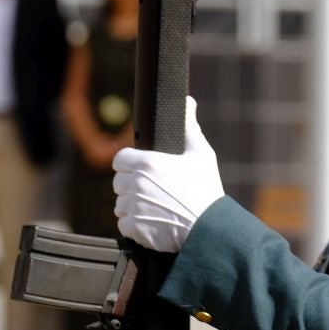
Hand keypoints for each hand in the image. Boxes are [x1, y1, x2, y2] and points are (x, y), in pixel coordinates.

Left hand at [112, 98, 225, 253]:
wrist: (210, 228)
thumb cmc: (207, 190)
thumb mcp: (201, 154)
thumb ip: (189, 127)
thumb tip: (188, 102)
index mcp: (148, 162)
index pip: (119, 159)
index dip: (130, 165)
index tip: (144, 172)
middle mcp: (136, 183)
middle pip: (118, 182)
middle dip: (132, 186)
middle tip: (156, 192)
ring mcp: (133, 206)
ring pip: (120, 204)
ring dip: (133, 206)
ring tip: (157, 209)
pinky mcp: (133, 228)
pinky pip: (123, 224)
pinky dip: (135, 226)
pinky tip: (154, 223)